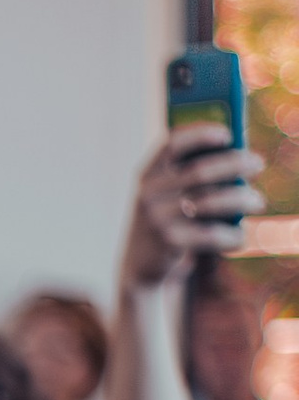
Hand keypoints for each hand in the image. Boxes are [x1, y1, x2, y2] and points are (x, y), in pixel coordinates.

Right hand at [122, 126, 260, 290]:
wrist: (140, 266)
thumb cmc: (167, 221)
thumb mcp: (169, 196)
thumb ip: (192, 176)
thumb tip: (240, 161)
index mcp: (147, 174)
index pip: (171, 143)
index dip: (200, 134)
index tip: (228, 133)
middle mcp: (149, 193)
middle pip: (200, 171)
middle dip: (235, 164)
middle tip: (259, 163)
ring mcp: (157, 218)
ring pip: (211, 202)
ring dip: (242, 199)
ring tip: (258, 201)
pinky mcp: (169, 242)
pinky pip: (211, 233)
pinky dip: (232, 234)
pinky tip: (242, 235)